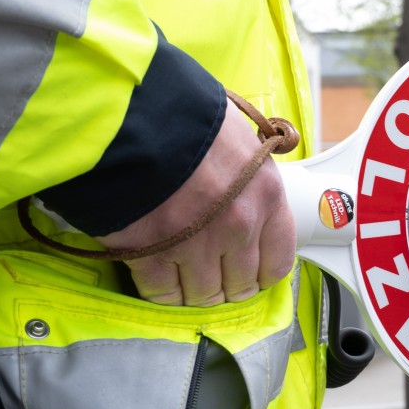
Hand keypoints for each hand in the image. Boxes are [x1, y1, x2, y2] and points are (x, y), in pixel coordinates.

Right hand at [96, 101, 296, 305]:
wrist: (130, 113)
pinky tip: (159, 282)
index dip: (263, 273)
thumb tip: (245, 189)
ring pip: (203, 295)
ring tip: (187, 285)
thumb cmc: (182, 115)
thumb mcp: (236, 138)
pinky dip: (161, 294)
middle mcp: (238, 226)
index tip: (252, 273)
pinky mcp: (152, 253)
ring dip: (196, 295)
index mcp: (265, 195)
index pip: (278, 260)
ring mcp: (196, 244)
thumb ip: (245, 176)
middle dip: (228, 288)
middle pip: (240, 285)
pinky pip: (163, 293)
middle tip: (215, 282)